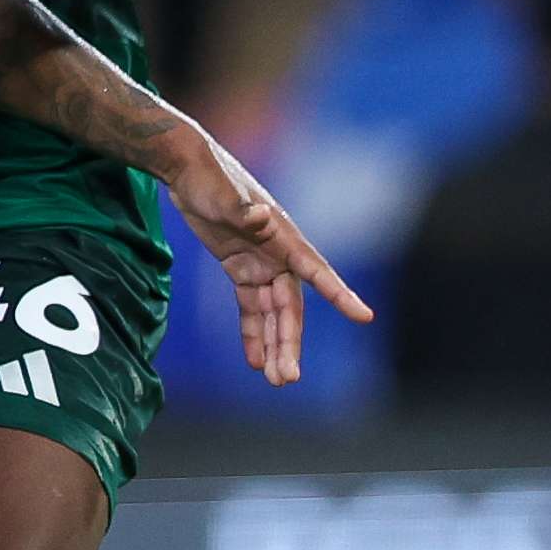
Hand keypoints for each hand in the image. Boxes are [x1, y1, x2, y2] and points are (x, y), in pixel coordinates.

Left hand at [162, 137, 369, 386]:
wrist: (186, 168)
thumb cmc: (208, 177)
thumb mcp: (221, 194)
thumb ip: (240, 209)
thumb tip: (261, 217)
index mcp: (283, 238)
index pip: (316, 271)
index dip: (339, 294)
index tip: (364, 316)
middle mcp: (278, 255)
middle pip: (290, 307)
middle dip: (289, 342)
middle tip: (287, 379)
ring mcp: (260, 263)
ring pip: (273, 313)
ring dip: (274, 345)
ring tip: (275, 380)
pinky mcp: (241, 268)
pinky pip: (252, 307)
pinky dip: (253, 332)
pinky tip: (254, 361)